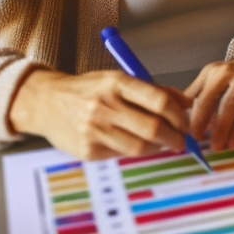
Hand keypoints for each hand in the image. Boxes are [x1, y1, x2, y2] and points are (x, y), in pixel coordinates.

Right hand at [8, 68, 191, 159]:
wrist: (46, 103)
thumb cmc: (89, 89)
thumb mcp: (118, 79)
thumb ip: (154, 90)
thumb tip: (187, 103)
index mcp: (116, 83)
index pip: (159, 100)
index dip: (179, 115)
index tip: (186, 122)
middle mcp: (105, 106)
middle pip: (153, 128)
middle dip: (176, 137)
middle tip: (182, 140)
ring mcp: (94, 130)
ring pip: (141, 147)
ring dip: (159, 148)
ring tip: (164, 143)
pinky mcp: (87, 151)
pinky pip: (122, 155)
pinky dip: (137, 152)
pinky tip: (138, 145)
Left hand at [184, 38, 233, 150]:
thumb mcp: (215, 71)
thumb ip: (197, 90)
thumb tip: (181, 111)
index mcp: (223, 72)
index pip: (208, 98)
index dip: (200, 119)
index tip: (196, 135)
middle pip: (230, 105)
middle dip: (221, 129)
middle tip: (215, 145)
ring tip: (232, 144)